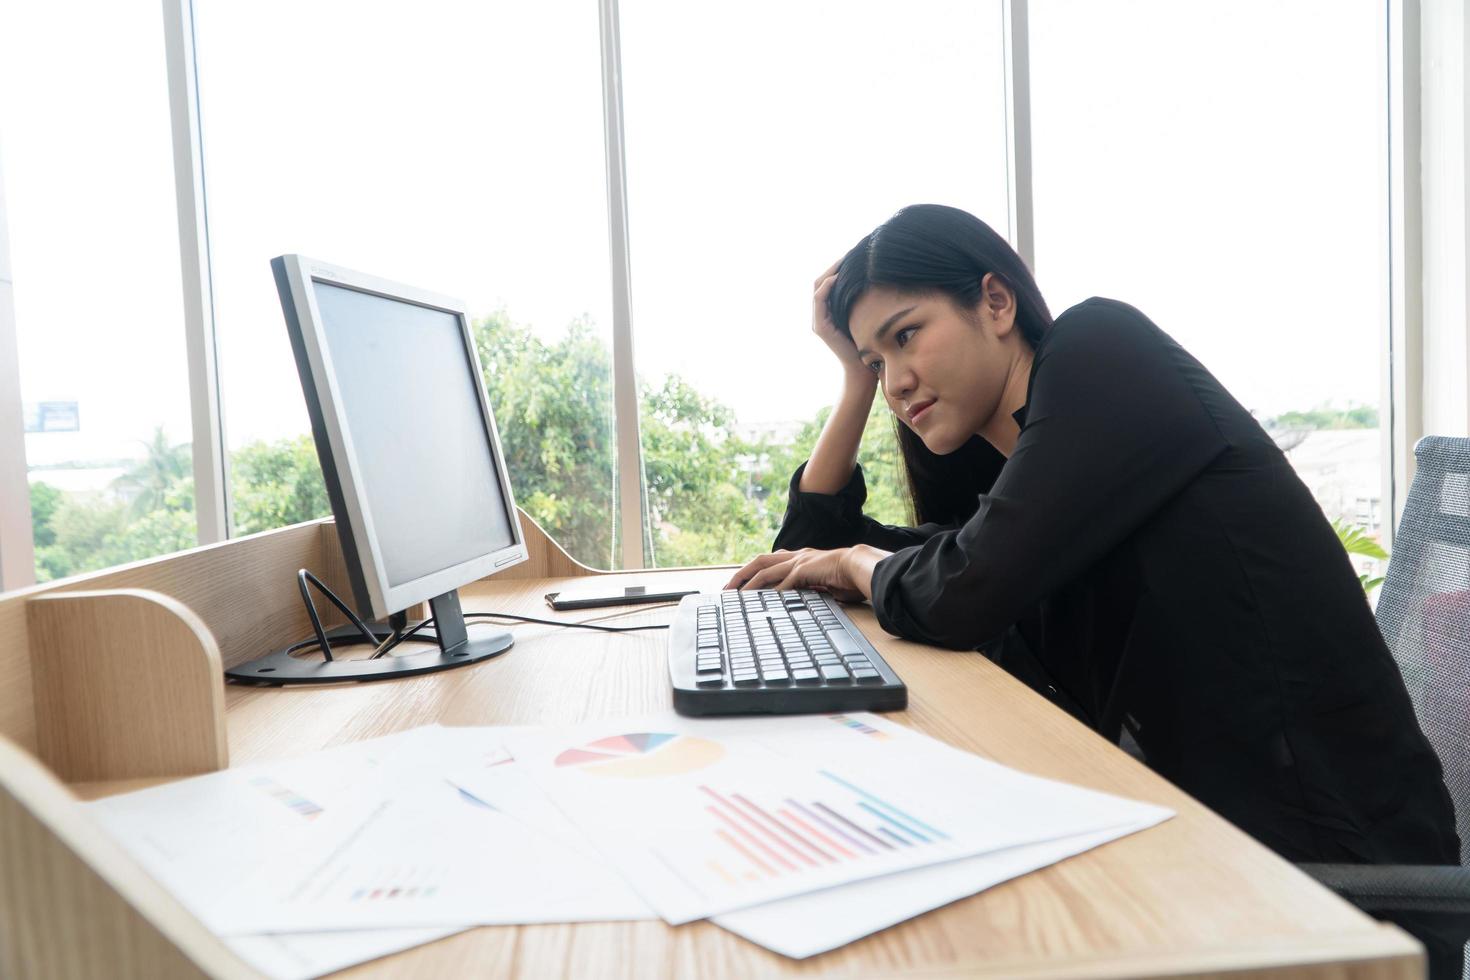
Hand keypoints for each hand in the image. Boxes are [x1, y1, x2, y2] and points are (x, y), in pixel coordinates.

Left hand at [724, 545, 890, 601]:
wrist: (860, 567)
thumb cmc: (846, 578)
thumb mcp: (822, 585)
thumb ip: (808, 590)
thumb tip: (797, 603)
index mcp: (798, 558)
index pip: (769, 562)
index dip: (752, 572)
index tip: (739, 584)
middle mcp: (795, 556)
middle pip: (759, 562)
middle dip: (741, 574)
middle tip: (727, 589)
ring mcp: (798, 561)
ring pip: (765, 571)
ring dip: (749, 584)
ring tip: (736, 597)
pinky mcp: (804, 569)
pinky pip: (782, 582)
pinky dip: (769, 593)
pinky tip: (760, 603)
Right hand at [812, 260, 872, 383]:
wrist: (863, 368)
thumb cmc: (869, 342)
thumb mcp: (866, 315)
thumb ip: (863, 300)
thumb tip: (874, 278)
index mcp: (830, 309)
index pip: (828, 280)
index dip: (838, 266)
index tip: (854, 254)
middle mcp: (821, 313)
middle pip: (821, 280)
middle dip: (834, 265)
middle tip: (850, 252)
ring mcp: (818, 320)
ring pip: (817, 287)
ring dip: (830, 272)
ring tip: (844, 260)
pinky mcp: (819, 327)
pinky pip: (819, 300)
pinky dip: (826, 287)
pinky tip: (837, 278)